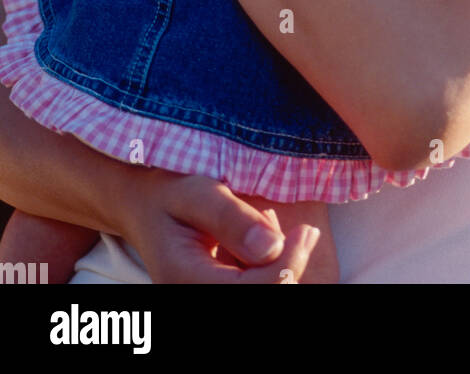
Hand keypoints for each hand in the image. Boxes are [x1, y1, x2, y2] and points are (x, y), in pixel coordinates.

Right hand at [126, 171, 322, 284]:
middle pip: (264, 295)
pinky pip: (256, 285)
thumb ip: (232, 218)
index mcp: (183, 279)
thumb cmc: (170, 194)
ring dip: (279, 266)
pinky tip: (258, 239)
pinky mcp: (217, 292)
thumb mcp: (198, 192)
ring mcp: (204, 297)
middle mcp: (194, 297)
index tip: (306, 231)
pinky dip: (269, 266)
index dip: (288, 266)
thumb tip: (273, 248)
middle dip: (287, 266)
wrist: (143, 207)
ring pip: (264, 290)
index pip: (252, 290)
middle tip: (291, 226)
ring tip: (265, 225)